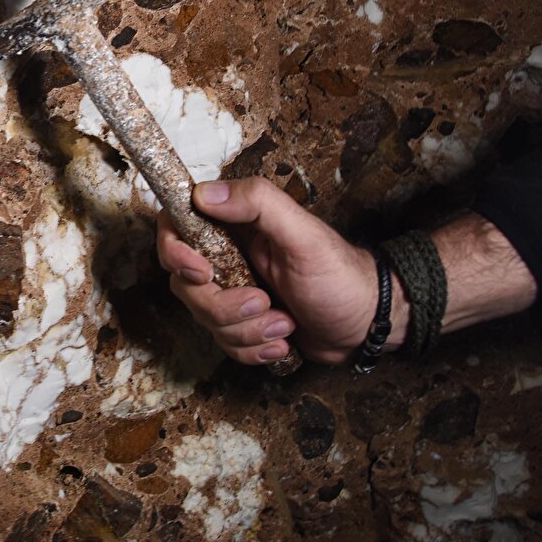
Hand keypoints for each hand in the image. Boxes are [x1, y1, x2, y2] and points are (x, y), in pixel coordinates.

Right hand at [157, 177, 389, 364]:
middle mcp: (225, 256)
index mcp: (234, 226)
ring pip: (204, 319)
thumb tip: (205, 193)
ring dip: (246, 331)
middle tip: (263, 302)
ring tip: (285, 324)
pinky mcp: (240, 324)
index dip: (175, 252)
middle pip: (184, 284)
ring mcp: (231, 291)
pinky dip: (253, 349)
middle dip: (222, 306)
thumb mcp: (303, 233)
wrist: (365, 323)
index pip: (175, 227)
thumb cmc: (340, 275)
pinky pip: (224, 343)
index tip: (201, 272)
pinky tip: (283, 341)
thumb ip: (258, 203)